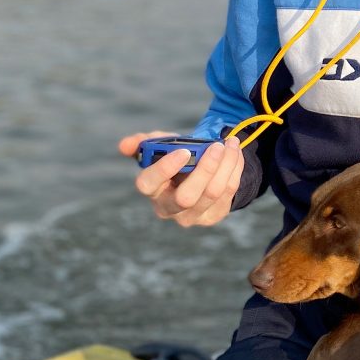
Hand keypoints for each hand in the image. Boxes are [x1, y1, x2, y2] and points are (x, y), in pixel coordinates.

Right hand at [118, 131, 244, 227]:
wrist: (200, 174)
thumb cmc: (176, 160)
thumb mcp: (160, 148)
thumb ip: (144, 143)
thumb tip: (124, 145)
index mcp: (151, 189)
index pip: (148, 185)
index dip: (164, 169)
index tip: (183, 151)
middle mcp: (169, 208)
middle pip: (186, 197)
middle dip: (204, 170)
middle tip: (216, 146)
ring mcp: (192, 216)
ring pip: (212, 193)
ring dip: (226, 165)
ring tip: (231, 143)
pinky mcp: (213, 215)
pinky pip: (228, 192)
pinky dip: (235, 169)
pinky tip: (235, 153)